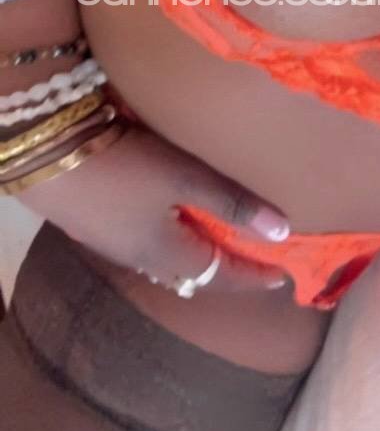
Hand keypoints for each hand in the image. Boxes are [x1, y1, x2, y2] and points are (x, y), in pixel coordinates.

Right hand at [17, 123, 290, 293]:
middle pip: (193, 271)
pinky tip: (172, 217)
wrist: (44, 152)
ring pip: (166, 257)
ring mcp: (112, 239)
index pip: (221, 275)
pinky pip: (145, 240)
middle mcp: (139, 256)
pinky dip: (171, 236)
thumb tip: (284, 233)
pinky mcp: (93, 220)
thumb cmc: (124, 165)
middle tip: (254, 260)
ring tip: (220, 240)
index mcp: (167, 253)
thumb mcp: (185, 178)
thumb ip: (233, 203)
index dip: (253, 276)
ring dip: (197, 251)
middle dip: (225, 268)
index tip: (281, 278)